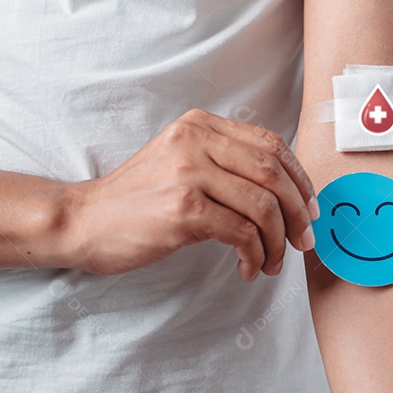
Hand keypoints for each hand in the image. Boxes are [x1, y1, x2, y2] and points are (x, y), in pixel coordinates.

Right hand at [63, 108, 319, 280]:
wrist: (83, 221)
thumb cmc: (139, 199)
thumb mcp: (183, 162)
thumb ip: (226, 162)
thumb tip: (289, 190)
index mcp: (201, 124)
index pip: (272, 144)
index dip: (300, 177)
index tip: (310, 207)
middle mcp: (197, 140)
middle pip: (274, 173)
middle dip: (299, 210)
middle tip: (304, 239)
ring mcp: (190, 173)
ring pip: (264, 205)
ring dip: (278, 240)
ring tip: (275, 261)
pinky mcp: (183, 208)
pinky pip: (242, 232)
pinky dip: (256, 254)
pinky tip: (249, 267)